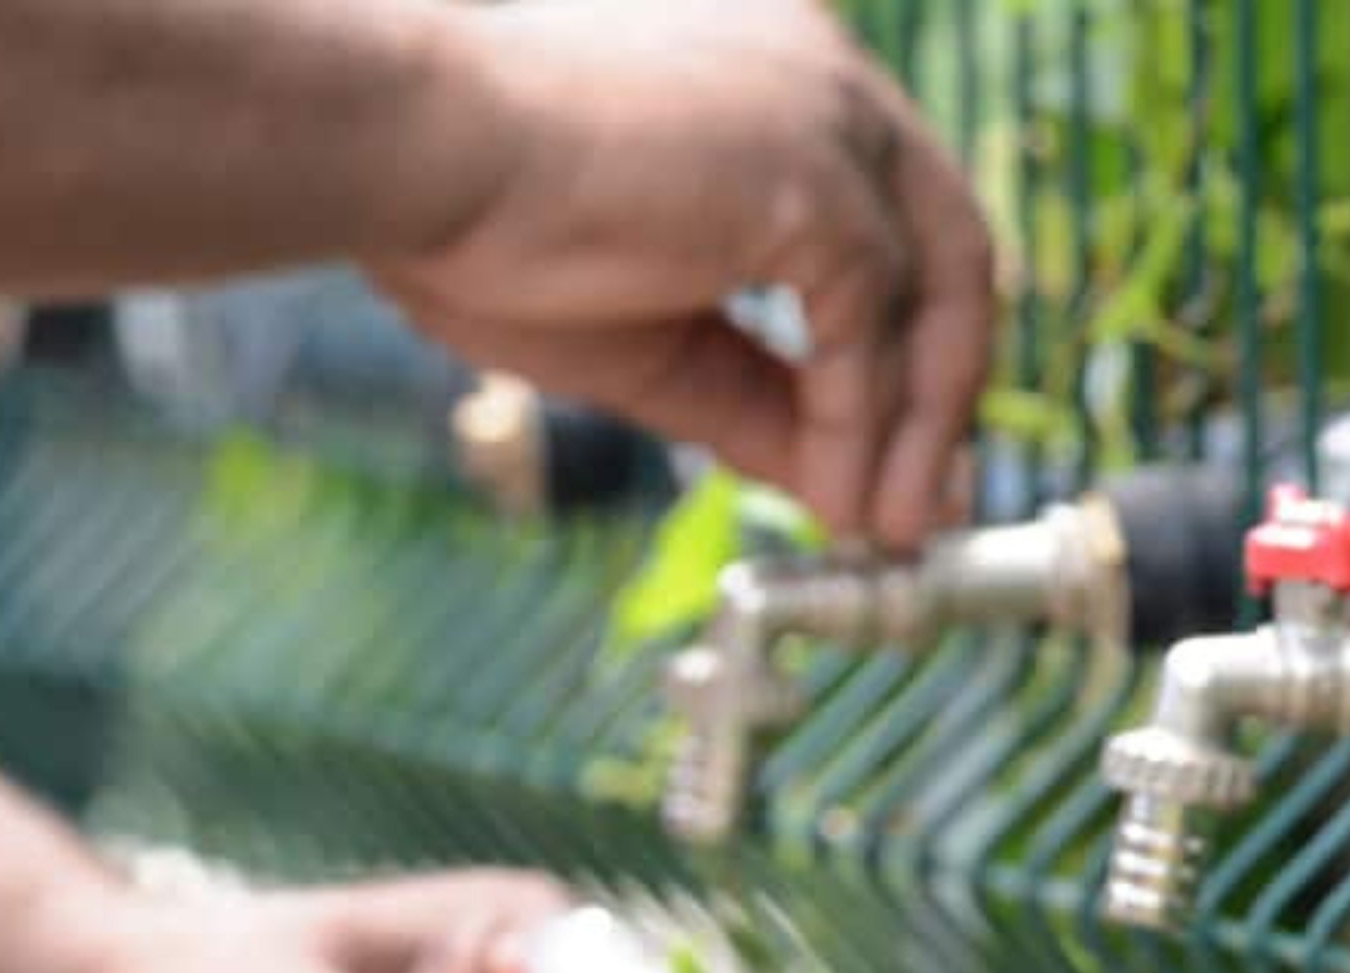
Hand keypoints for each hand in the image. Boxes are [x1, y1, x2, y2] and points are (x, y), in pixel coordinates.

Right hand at [377, 0, 994, 549]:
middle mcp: (823, 68)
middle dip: (944, 390)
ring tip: (884, 528)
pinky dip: (866, 426)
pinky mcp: (812, 176)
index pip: (894, 215)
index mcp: (779, 72)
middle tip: (921, 504)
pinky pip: (873, 328)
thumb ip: (759, 396)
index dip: (911, 343)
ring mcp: (827, 113)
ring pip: (931, 289)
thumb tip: (848, 487)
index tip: (902, 451)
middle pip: (949, 243)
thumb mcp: (653, 334)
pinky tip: (839, 499)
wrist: (400, 152)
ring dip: (916, 428)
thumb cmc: (477, 218)